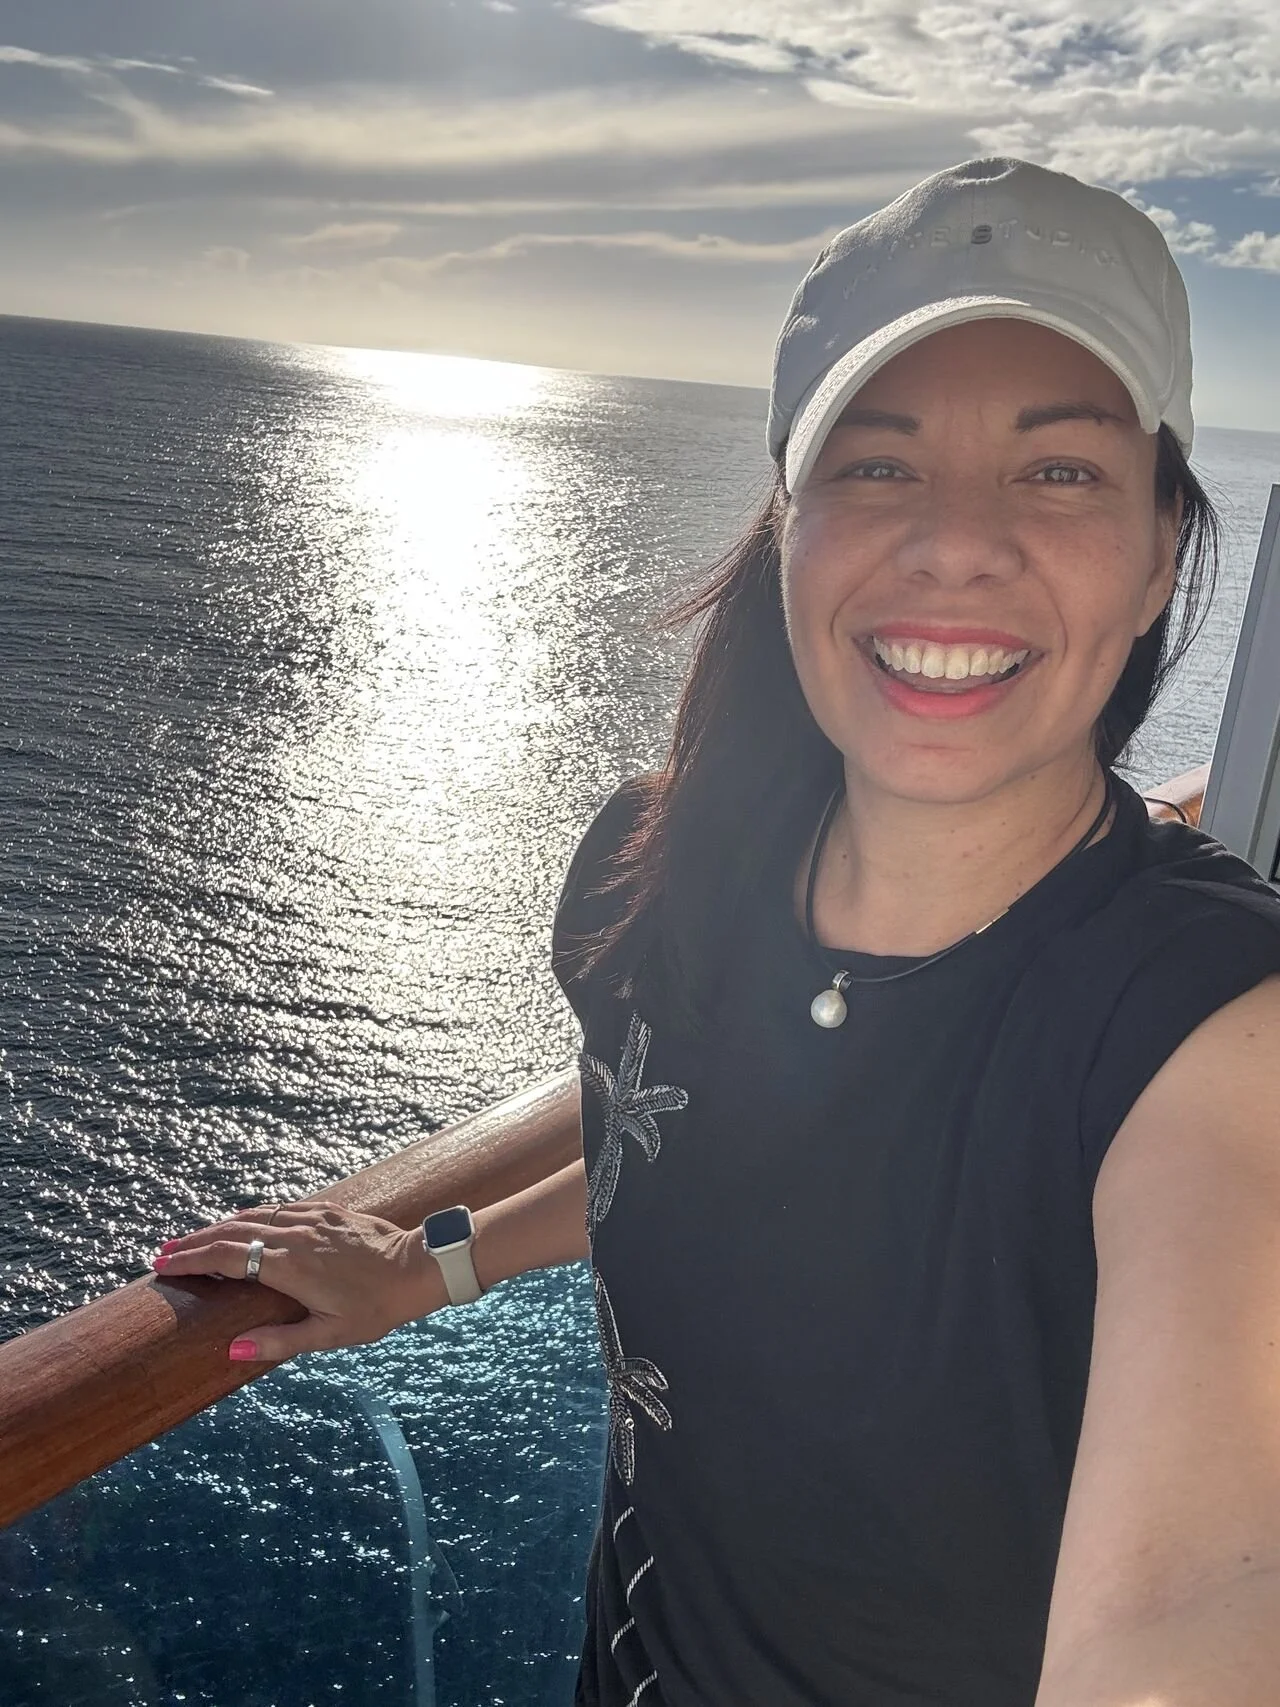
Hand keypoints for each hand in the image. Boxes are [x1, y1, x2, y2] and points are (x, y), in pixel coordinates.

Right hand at [151, 1202, 446, 1362]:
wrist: (417, 1267)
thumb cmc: (376, 1307)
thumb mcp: (329, 1336)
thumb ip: (279, 1342)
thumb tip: (232, 1350)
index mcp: (290, 1266)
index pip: (228, 1257)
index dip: (192, 1260)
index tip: (163, 1265)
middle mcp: (296, 1236)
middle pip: (232, 1232)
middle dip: (194, 1242)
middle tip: (163, 1252)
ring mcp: (312, 1219)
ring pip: (254, 1216)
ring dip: (219, 1227)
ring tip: (192, 1239)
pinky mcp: (328, 1210)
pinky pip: (280, 1208)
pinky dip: (252, 1214)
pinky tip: (241, 1220)